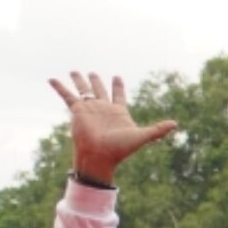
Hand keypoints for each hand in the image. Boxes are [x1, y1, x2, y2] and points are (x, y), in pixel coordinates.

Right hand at [48, 72, 178, 182]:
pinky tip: (52, 79)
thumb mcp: (141, 137)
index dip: (118, 86)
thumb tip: (175, 124)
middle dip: (96, 81)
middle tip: (93, 73)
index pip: (119, 95)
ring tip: (75, 71)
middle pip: (99, 90)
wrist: (100, 156)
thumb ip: (157, 130)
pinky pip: (67, 96)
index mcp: (118, 112)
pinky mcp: (77, 111)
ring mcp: (90, 109)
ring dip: (80, 81)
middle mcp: (103, 109)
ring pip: (84, 90)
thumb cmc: (120, 149)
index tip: (117, 77)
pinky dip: (60, 87)